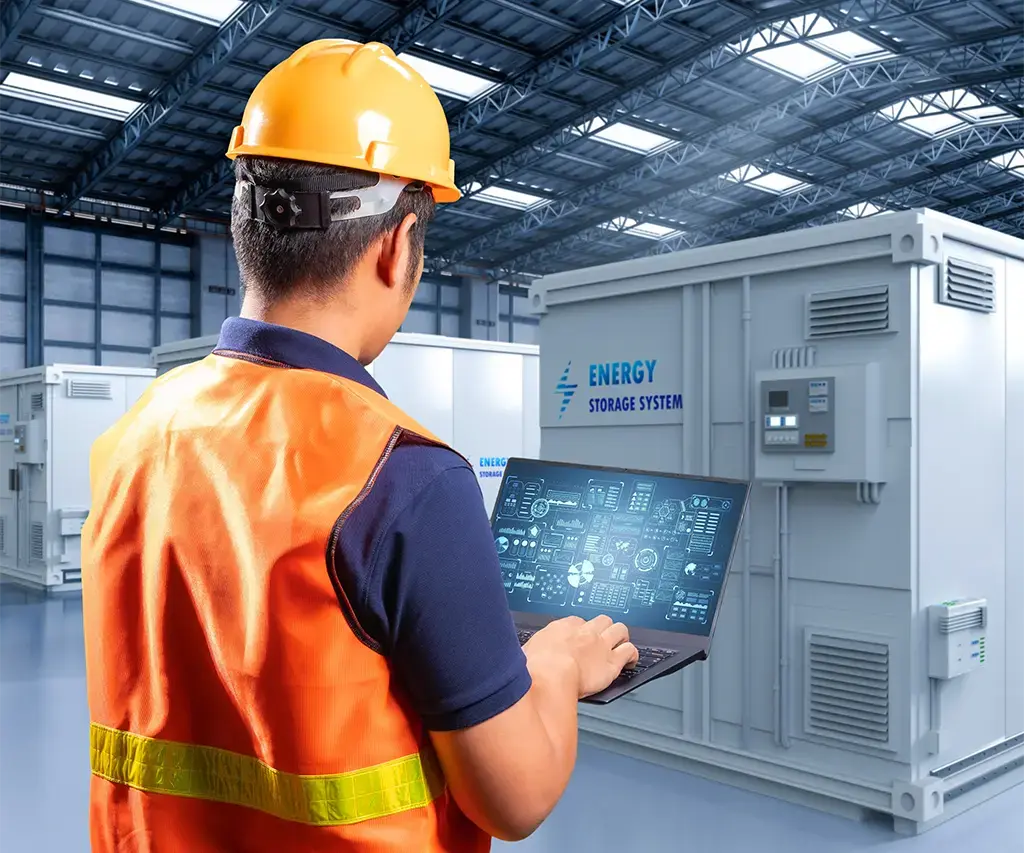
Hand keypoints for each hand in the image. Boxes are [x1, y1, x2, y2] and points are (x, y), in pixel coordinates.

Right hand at [524, 614, 638, 698]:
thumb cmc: (535, 667)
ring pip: (620, 629)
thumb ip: (531, 651)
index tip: (579, 638)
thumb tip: (522, 658)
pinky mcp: (612, 661)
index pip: (577, 621)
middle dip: (604, 628)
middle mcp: (584, 632)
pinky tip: (631, 661)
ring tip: (621, 644)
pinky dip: (632, 655)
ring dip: (621, 636)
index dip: (581, 629)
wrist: (550, 675)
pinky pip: (629, 651)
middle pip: (602, 620)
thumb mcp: (526, 652)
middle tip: (603, 637)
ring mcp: (600, 645)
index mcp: (562, 627)